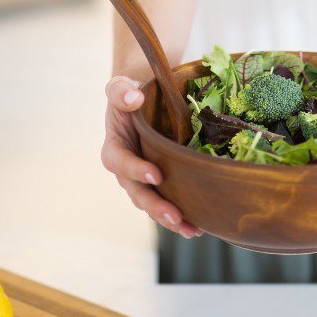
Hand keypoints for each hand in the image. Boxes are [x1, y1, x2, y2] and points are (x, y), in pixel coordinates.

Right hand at [101, 75, 202, 238]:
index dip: (135, 170)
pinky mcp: (162, 182)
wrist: (143, 99)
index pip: (120, 162)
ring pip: (154, 203)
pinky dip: (184, 214)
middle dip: (156, 207)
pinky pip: (170, 200)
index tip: (156, 174)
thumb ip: (120, 91)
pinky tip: (201, 224)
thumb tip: (132, 97)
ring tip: (192, 230)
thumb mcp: (121, 87)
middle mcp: (128, 169)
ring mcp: (145, 179)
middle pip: (138, 192)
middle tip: (175, 216)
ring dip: (171, 219)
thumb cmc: (131, 93)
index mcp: (115, 148)